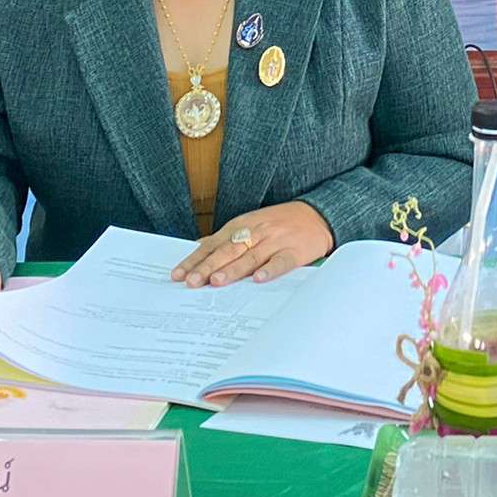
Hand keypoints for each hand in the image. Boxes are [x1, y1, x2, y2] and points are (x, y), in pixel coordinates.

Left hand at [171, 202, 333, 287]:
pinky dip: (270, 270)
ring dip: (233, 269)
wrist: (317, 215)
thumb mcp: (250, 225)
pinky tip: (259, 279)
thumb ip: (226, 239)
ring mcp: (275, 240)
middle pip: (228, 251)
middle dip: (208, 266)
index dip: (195, 259)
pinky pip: (281, 261)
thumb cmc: (279, 223)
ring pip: (251, 256)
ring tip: (217, 281)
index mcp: (241, 225)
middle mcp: (256, 231)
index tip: (179, 275)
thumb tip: (198, 250)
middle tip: (192, 281)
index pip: (213, 244)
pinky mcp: (295, 250)